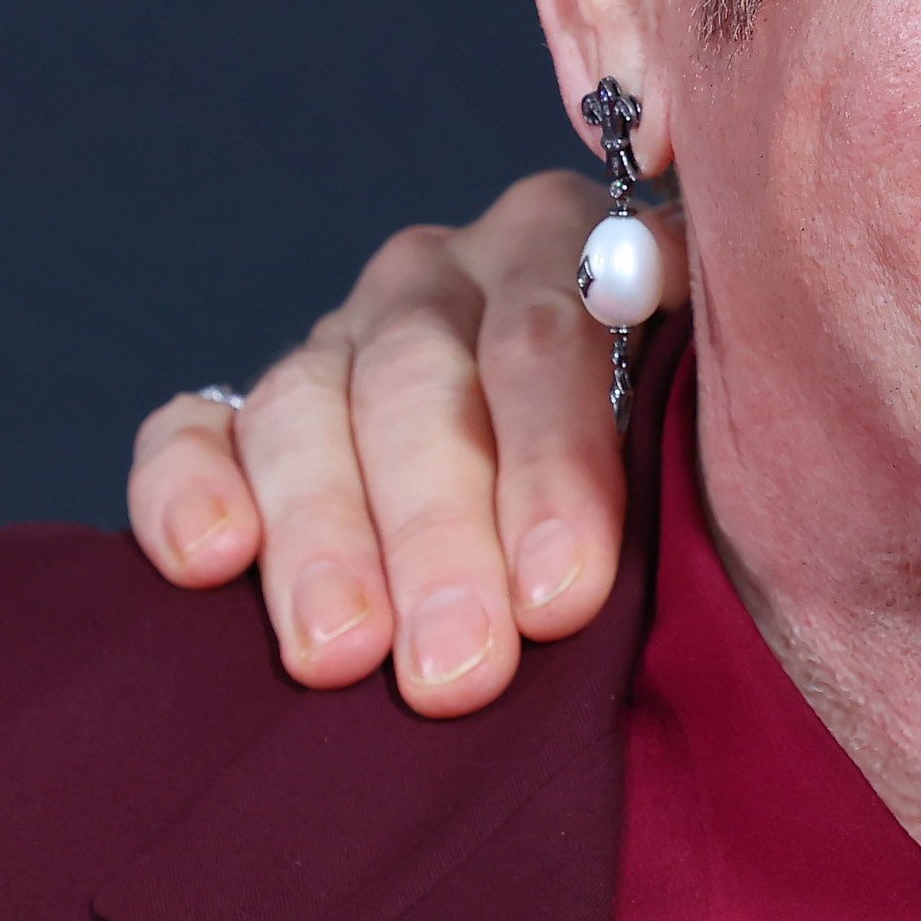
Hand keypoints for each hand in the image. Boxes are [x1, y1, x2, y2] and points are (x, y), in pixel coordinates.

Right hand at [126, 170, 667, 714]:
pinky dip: (187, 488)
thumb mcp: (733, 451)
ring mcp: (344, 338)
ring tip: (340, 658)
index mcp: (581, 251)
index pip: (554, 334)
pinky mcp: (246, 413)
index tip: (564, 597)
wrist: (625, 550)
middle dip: (440, 535)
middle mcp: (454, 276)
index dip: (553, 464)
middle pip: (423, 380)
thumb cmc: (707, 511)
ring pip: (308, 407)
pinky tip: (208, 561)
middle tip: (457, 669)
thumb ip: (715, 430)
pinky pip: (193, 428)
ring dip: (323, 539)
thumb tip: (709, 398)